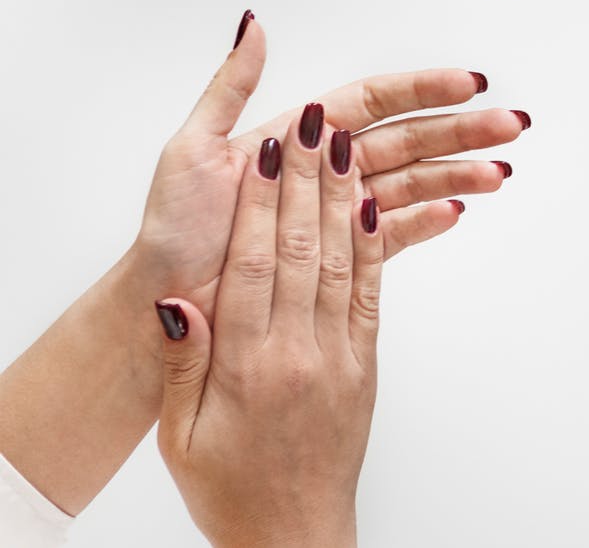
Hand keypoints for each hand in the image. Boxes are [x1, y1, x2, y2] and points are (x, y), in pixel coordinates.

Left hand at [132, 11, 526, 318]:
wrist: (162, 301)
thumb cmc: (172, 230)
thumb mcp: (190, 148)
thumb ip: (231, 85)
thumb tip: (254, 23)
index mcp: (302, 136)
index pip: (376, 101)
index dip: (425, 89)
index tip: (470, 83)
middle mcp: (326, 169)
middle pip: (408, 140)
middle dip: (463, 131)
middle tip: (512, 125)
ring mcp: (336, 211)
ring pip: (411, 183)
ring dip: (458, 175)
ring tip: (500, 173)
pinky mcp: (338, 255)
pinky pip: (392, 234)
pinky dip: (427, 222)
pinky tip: (458, 211)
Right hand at [156, 115, 381, 547]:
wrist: (294, 535)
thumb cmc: (230, 486)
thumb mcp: (183, 434)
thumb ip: (185, 362)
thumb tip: (176, 299)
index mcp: (250, 366)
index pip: (256, 265)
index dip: (263, 203)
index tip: (268, 148)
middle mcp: (301, 352)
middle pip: (305, 248)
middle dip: (309, 178)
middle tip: (314, 120)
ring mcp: (341, 355)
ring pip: (344, 259)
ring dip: (344, 195)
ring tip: (346, 141)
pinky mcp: (366, 362)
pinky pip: (372, 291)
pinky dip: (374, 242)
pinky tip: (373, 202)